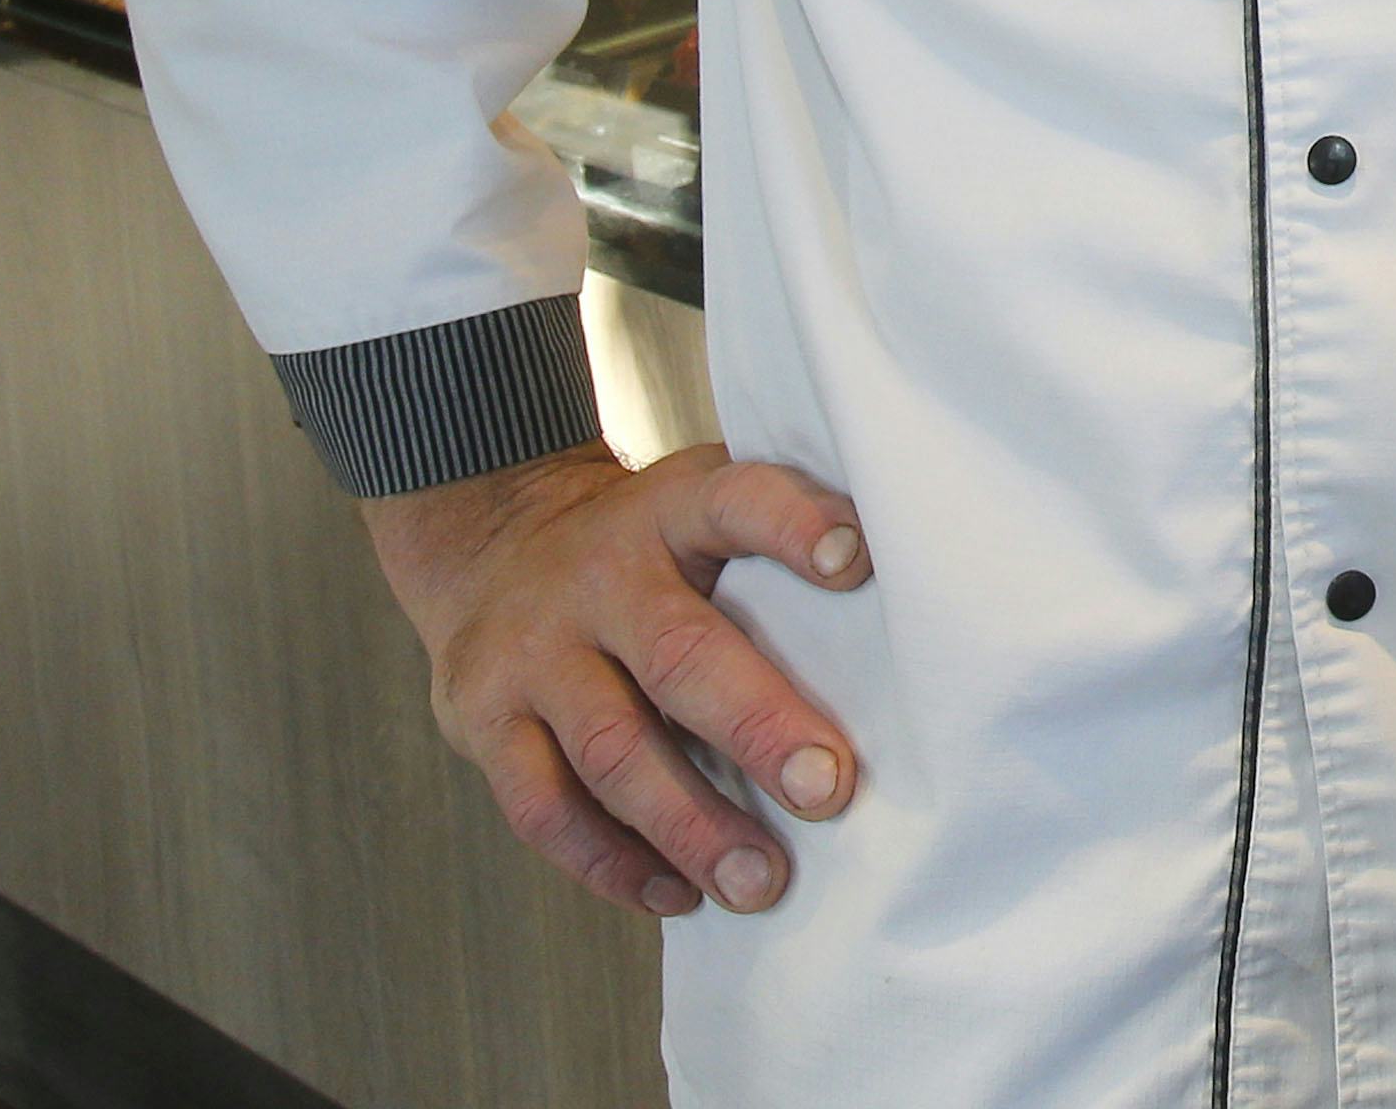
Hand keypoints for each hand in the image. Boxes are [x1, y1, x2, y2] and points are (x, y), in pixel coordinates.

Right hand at [364, 442, 868, 919]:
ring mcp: (534, 652)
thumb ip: (775, 546)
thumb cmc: (641, 549)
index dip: (796, 527)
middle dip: (759, 727)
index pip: (738, 503)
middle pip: (681, 654)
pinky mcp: (487, 722)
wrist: (488, 545)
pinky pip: (545, 807)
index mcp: (670, 510)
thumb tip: (909, 626)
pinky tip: (676, 892)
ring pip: (613, 749)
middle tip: (828, 789)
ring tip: (760, 881)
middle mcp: (598, 577)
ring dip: (691, 826)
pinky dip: (611, 861)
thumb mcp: (696, 509)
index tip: (859, 562)